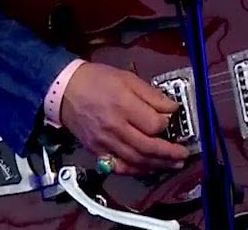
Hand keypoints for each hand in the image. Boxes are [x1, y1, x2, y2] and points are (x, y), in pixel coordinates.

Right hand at [60, 62, 189, 175]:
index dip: (166, 124)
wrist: (65, 90)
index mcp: (123, 105)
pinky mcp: (97, 151)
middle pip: (147, 147)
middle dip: (169, 153)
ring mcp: (104, 142)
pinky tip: (147, 168)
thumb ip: (151, 95)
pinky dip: (135, 170)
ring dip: (157, 165)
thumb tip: (172, 108)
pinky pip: (119, 166)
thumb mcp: (127, 78)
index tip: (170, 119)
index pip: (153, 124)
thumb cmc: (97, 80)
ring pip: (136, 160)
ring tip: (172, 164)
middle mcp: (115, 127)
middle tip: (183, 154)